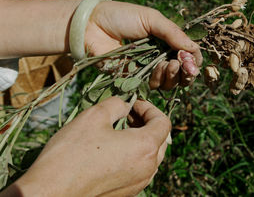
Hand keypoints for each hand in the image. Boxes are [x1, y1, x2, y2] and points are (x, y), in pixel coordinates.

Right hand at [11, 97, 170, 196]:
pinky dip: (134, 156)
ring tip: (119, 131)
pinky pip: (139, 170)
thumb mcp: (94, 116)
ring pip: (151, 157)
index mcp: (144, 147)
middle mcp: (147, 168)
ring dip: (141, 140)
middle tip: (127, 115)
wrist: (50, 192)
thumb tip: (125, 104)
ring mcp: (138, 183)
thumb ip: (116, 104)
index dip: (150, 108)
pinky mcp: (127, 193)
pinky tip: (112, 151)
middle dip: (147, 123)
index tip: (133, 104)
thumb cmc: (72, 153)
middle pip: (161, 140)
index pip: (163, 122)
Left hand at [85, 1, 202, 89]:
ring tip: (169, 65)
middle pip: (182, 71)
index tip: (192, 61)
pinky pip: (154, 85)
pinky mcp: (135, 78)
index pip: (187, 54)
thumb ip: (173, 33)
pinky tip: (156, 70)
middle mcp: (159, 54)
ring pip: (170, 81)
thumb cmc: (121, 16)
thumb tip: (194, 49)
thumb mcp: (151, 19)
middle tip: (181, 64)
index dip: (193, 60)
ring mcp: (148, 67)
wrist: (91, 26)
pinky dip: (160, 79)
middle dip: (186, 71)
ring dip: (174, 75)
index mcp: (165, 39)